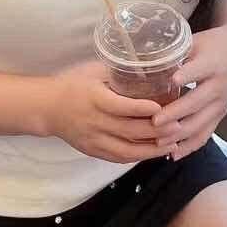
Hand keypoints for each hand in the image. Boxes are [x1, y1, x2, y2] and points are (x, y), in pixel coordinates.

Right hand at [43, 61, 174, 163]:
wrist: (47, 108)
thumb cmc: (72, 83)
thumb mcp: (92, 71)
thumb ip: (117, 72)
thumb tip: (147, 68)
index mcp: (94, 99)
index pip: (122, 107)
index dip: (144, 109)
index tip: (165, 107)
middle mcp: (95, 122)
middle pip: (129, 131)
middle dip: (157, 131)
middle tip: (179, 127)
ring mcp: (94, 140)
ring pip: (127, 150)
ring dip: (152, 150)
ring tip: (173, 144)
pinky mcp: (93, 151)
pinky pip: (119, 158)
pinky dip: (138, 157)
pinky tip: (154, 152)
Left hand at [151, 22, 226, 160]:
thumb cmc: (208, 46)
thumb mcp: (193, 42)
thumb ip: (172, 53)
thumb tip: (139, 59)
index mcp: (211, 63)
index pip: (198, 70)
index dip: (186, 75)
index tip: (172, 80)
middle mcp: (219, 86)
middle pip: (197, 102)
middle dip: (175, 114)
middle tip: (154, 122)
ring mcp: (221, 104)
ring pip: (200, 123)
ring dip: (179, 134)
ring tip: (158, 142)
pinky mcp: (220, 116)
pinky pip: (205, 135)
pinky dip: (189, 146)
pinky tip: (173, 154)